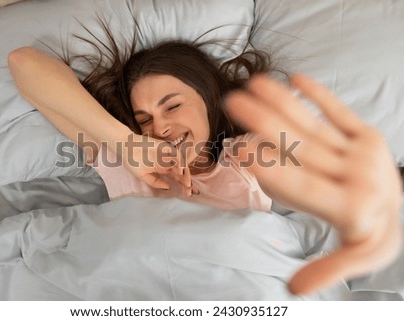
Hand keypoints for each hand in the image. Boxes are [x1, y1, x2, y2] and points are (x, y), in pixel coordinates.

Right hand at [119, 133, 196, 195]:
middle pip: (181, 172)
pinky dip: (179, 162)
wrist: (125, 147)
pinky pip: (176, 154)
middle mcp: (167, 162)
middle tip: (190, 190)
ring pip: (181, 163)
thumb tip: (168, 188)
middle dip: (187, 181)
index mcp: (163, 169)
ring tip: (186, 183)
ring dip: (185, 173)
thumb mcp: (143, 176)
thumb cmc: (132, 161)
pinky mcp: (165, 147)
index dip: (183, 185)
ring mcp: (167, 154)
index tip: (189, 194)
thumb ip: (155, 182)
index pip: (176, 178)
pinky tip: (179, 171)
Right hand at [225, 74, 402, 294]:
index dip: (271, 168)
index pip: (303, 185)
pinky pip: (341, 111)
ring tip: (253, 84)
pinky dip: (320, 95)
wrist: (402, 205)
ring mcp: (363, 151)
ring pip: (314, 127)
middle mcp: (356, 175)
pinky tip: (297, 78)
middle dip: (264, 123)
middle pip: (302, 148)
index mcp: (349, 207)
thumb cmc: (370, 230)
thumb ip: (329, 268)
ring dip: (282, 102)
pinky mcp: (369, 134)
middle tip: (232, 102)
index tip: (240, 150)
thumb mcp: (357, 255)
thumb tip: (294, 288)